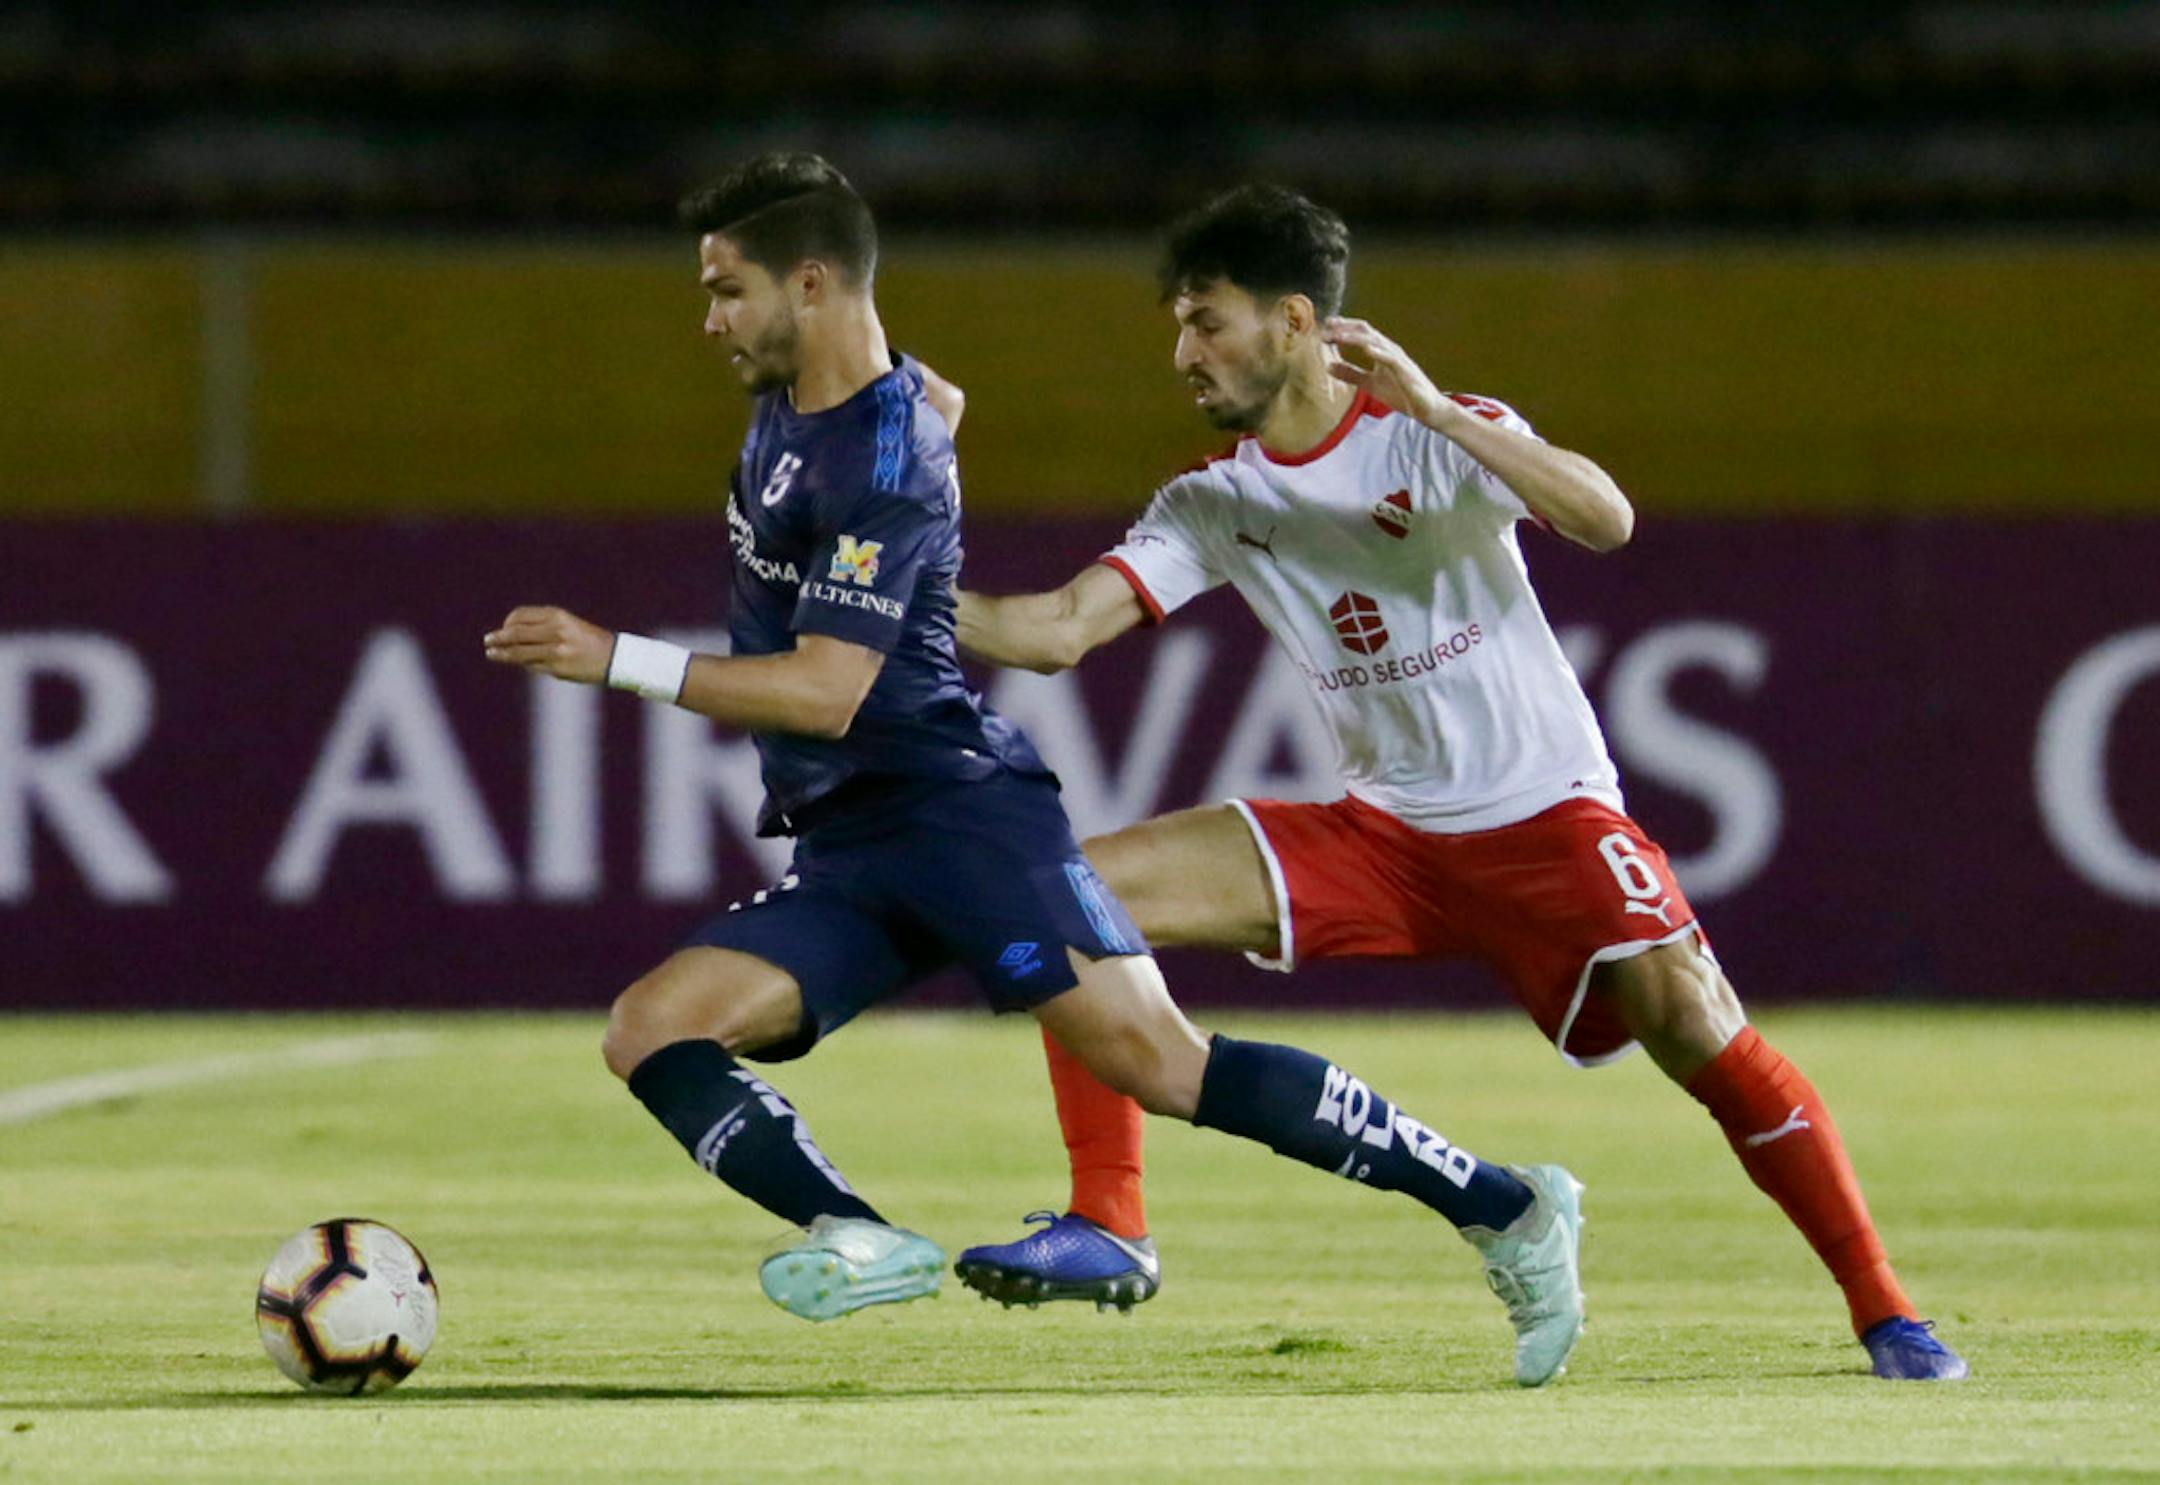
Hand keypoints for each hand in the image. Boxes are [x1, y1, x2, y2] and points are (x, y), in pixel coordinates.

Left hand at [483, 606, 613, 684]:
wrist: (614, 657)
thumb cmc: (588, 639)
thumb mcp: (567, 624)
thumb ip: (542, 627)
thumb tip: (511, 635)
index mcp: (558, 616)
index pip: (522, 616)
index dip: (507, 623)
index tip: (503, 629)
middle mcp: (556, 631)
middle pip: (517, 633)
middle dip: (499, 638)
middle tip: (488, 641)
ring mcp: (557, 651)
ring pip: (520, 653)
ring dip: (503, 654)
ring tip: (492, 654)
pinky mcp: (558, 669)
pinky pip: (532, 666)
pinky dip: (524, 664)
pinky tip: (519, 664)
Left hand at [1321, 317, 1447, 426]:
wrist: (1426, 408)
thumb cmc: (1401, 393)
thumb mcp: (1369, 384)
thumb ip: (1351, 374)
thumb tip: (1328, 366)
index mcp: (1381, 351)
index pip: (1361, 332)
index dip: (1344, 327)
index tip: (1326, 325)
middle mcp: (1389, 350)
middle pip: (1366, 332)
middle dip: (1345, 328)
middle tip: (1326, 328)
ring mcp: (1398, 359)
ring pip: (1376, 342)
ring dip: (1355, 338)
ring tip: (1338, 336)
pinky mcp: (1406, 372)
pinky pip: (1391, 359)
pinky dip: (1379, 353)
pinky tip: (1366, 350)